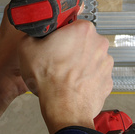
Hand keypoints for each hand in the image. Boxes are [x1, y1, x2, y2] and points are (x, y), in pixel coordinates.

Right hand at [19, 19, 112, 133]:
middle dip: (71, 48)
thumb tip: (35, 33)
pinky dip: (86, 78)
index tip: (53, 42)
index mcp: (83, 29)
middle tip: (56, 60)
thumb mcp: (26, 48)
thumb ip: (32, 34)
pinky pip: (95, 75)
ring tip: (64, 75)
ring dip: (80, 63)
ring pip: (90, 58)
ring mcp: (106, 63)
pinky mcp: (108, 80)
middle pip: (82, 41)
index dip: (59, 34)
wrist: (64, 109)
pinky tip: (73, 84)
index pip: (71, 24)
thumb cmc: (50, 80)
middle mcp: (100, 43)